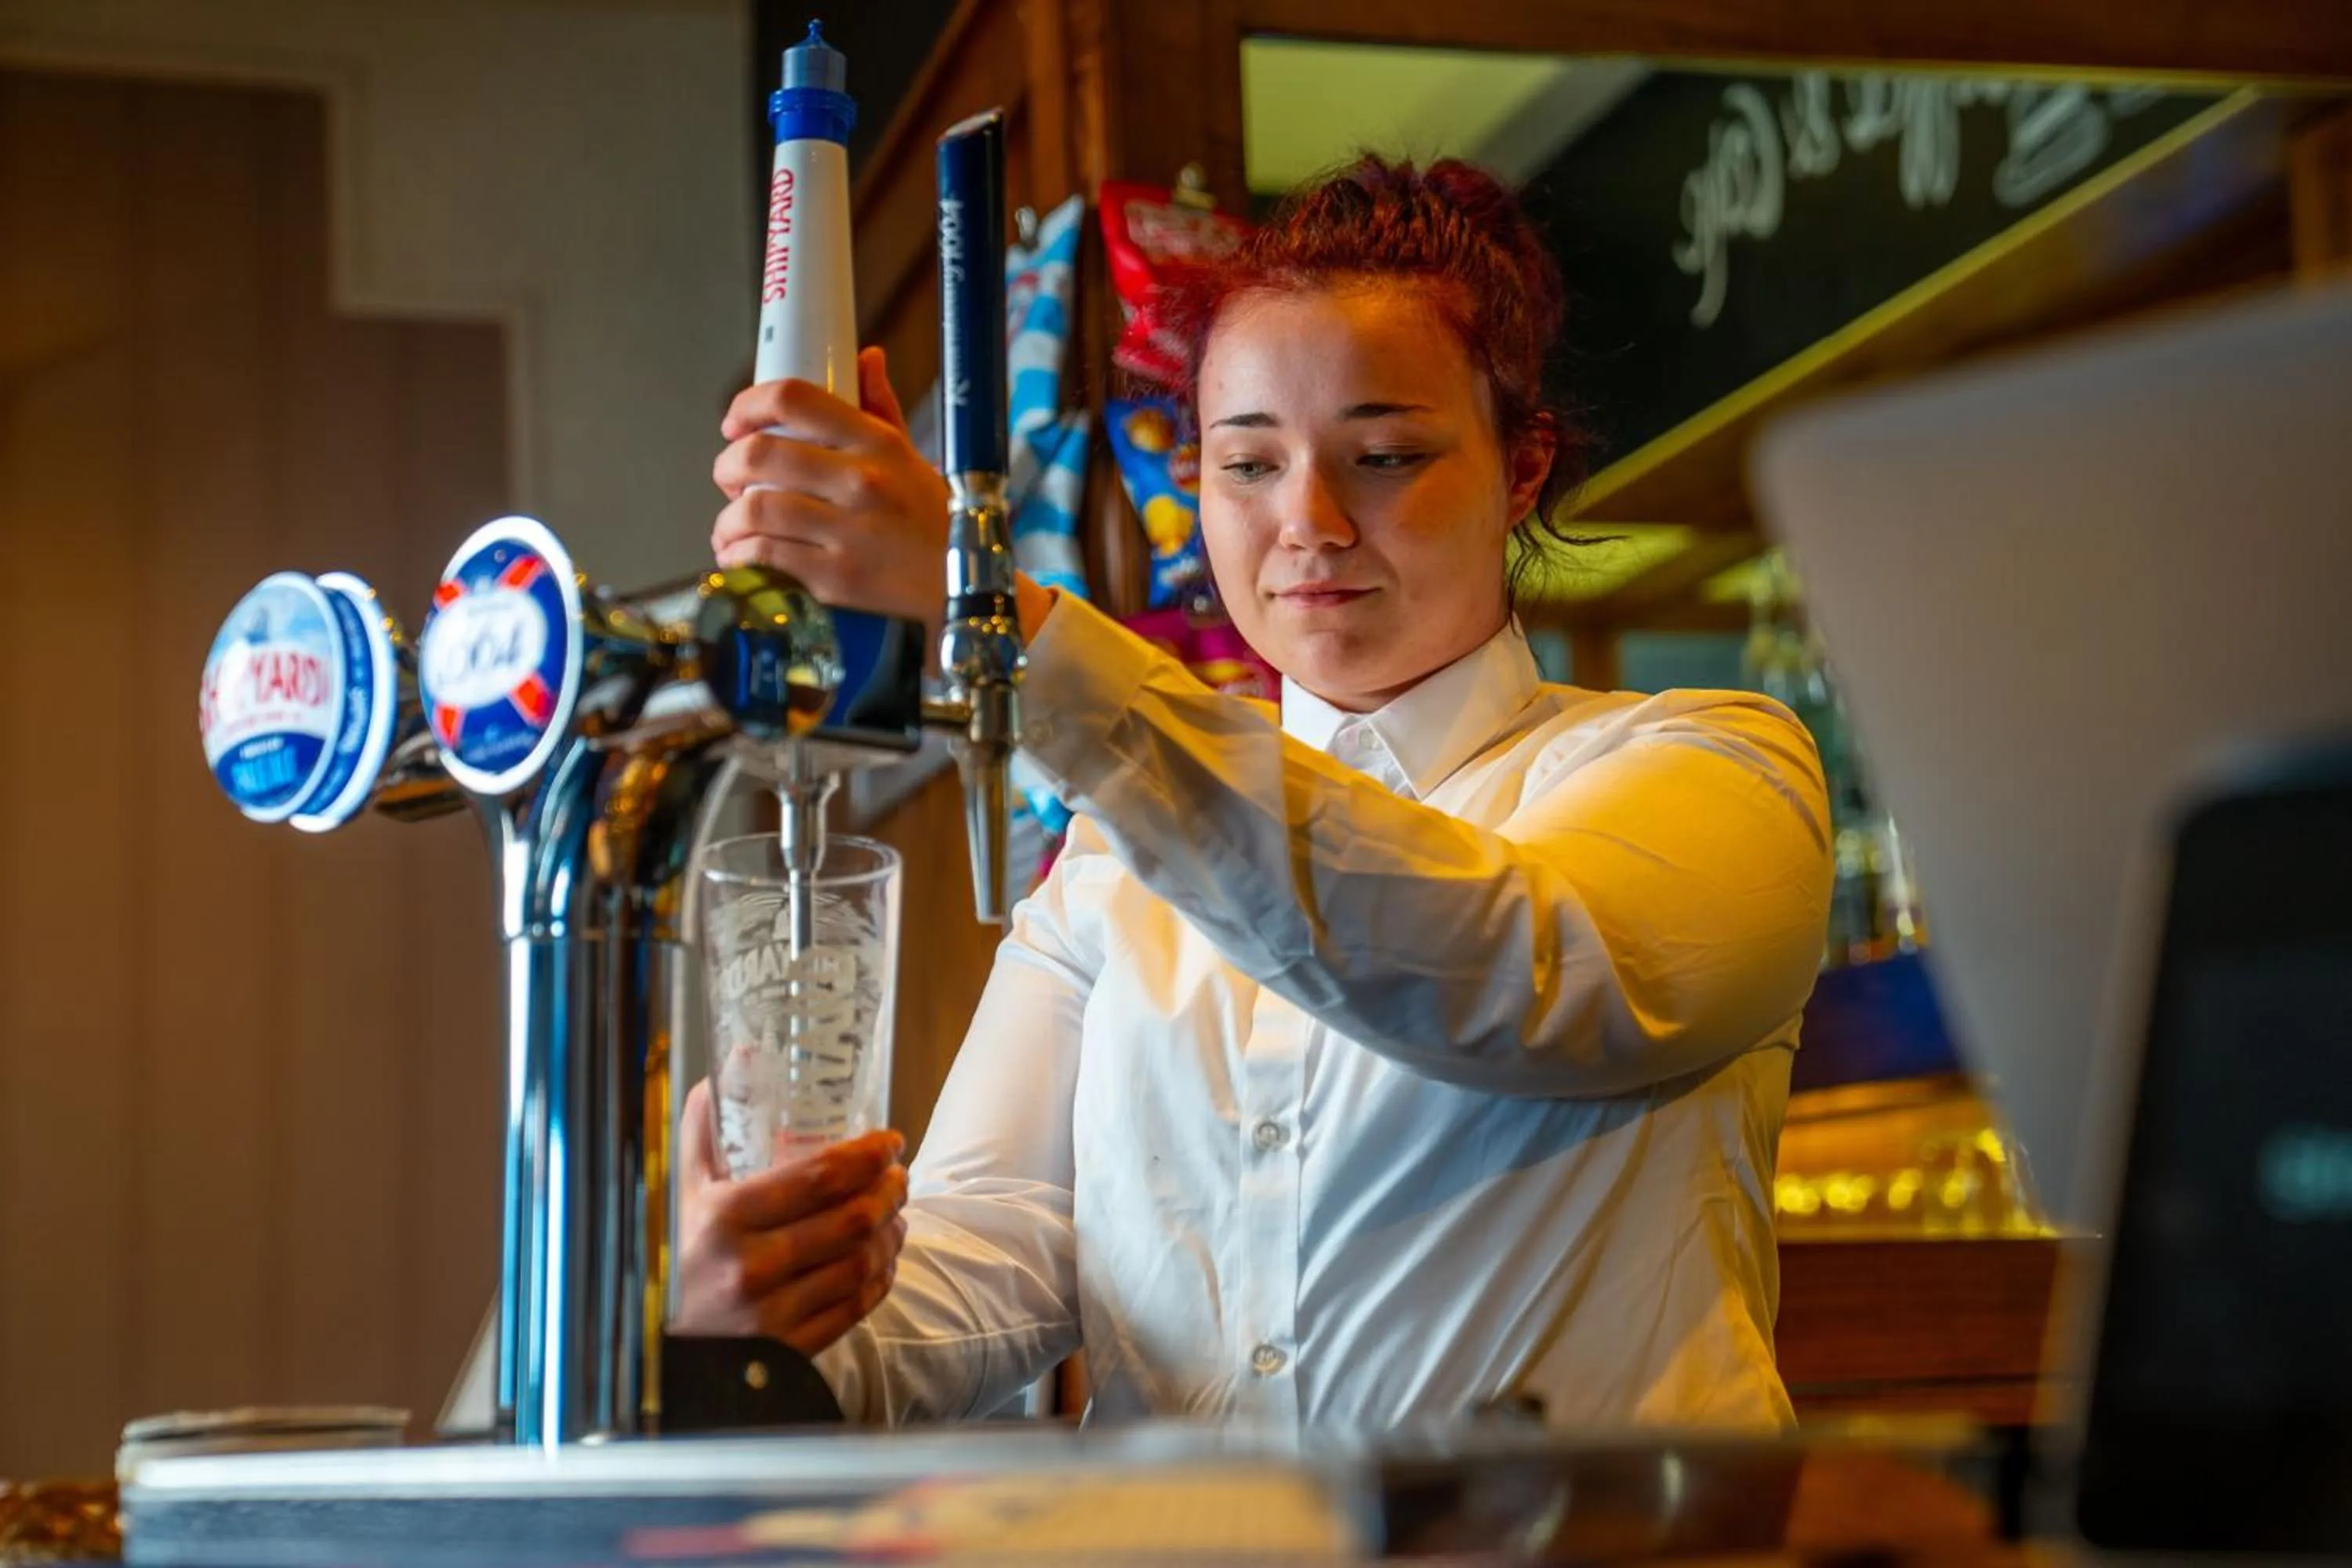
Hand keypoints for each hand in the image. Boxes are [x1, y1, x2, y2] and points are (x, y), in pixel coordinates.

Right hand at [670, 1079, 909, 1357]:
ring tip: (896, 1212)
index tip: (889, 1141)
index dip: (866, 1155)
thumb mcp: (682, 1193)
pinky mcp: (790, 1348)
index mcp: (727, 1217)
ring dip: (892, 1232)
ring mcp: (774, 1312)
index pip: (819, 1177)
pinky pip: (855, 1308)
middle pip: (852, 1219)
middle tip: (898, 1174)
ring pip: (861, 1263)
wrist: (656, 1350)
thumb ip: (702, 1132)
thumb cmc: (675, 1258)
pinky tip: (883, 1259)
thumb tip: (724, 1068)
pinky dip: (880, 1278)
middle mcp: (753, 1266)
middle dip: (889, 1190)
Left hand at [712, 346, 951, 626]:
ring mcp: (848, 531)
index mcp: (876, 443)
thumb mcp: (912, 458)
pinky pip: (764, 556)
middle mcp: (862, 481)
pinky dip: (739, 555)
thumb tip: (865, 358)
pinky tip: (741, 555)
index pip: (794, 398)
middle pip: (760, 453)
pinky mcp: (836, 577)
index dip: (748, 404)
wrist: (962, 588)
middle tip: (728, 479)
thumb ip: (881, 408)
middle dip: (727, 465)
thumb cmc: (932, 524)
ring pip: (754, 509)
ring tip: (732, 526)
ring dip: (729, 519)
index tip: (736, 422)